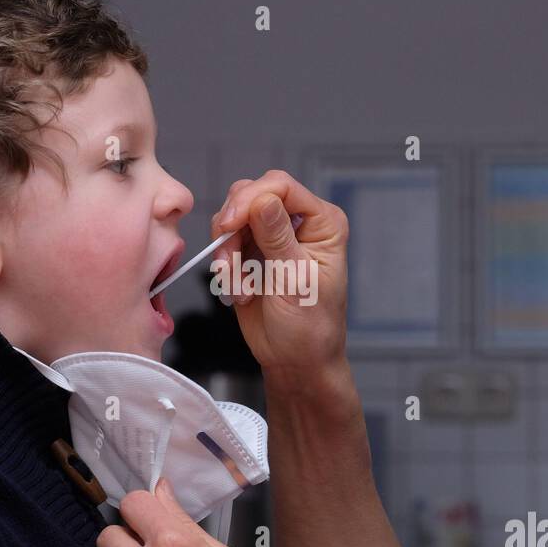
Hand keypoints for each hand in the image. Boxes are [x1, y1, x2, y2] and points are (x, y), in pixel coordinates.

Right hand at [210, 169, 348, 378]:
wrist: (295, 360)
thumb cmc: (309, 327)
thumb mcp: (295, 281)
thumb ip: (277, 238)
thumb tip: (263, 199)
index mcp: (322, 222)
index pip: (281, 186)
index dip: (251, 199)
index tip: (229, 225)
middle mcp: (298, 222)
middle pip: (252, 194)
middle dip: (233, 228)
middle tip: (229, 264)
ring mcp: (273, 234)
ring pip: (232, 217)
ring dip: (227, 252)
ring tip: (240, 286)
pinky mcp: (251, 251)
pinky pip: (224, 241)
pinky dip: (225, 266)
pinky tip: (241, 292)